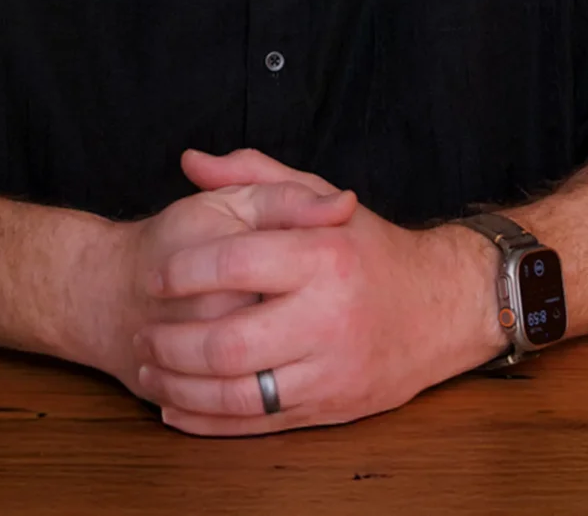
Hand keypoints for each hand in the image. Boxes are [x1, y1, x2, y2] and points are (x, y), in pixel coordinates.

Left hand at [127, 148, 504, 434]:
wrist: (443, 309)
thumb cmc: (373, 251)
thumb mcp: (322, 198)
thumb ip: (257, 176)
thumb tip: (192, 161)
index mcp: (324, 257)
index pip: (235, 264)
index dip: (183, 272)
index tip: (156, 275)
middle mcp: (329, 317)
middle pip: (228, 342)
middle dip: (171, 340)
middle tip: (144, 329)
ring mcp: (330, 370)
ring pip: (238, 394)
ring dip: (181, 386)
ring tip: (152, 365)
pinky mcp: (330, 409)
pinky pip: (257, 424)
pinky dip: (208, 420)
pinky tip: (176, 406)